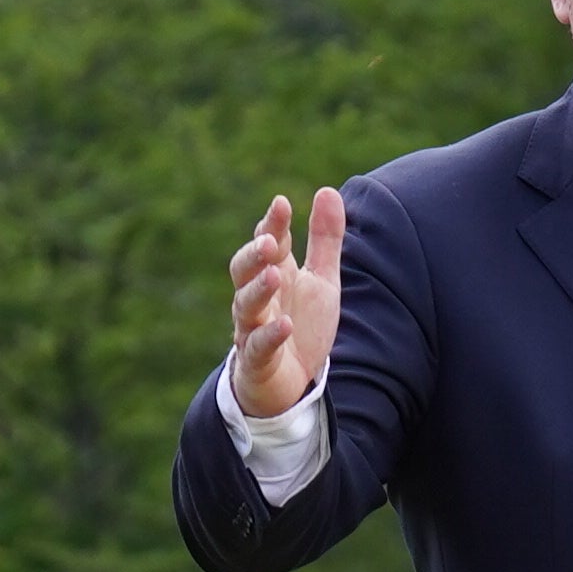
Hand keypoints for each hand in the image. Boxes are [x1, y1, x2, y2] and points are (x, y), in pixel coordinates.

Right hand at [226, 186, 345, 419]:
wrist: (291, 381)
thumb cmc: (302, 324)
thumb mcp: (321, 279)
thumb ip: (324, 239)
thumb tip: (328, 190)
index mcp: (274, 273)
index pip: (268, 242)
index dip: (273, 224)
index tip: (282, 204)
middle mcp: (258, 298)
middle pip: (244, 270)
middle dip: (254, 254)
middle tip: (269, 242)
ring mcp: (253, 328)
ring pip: (246, 305)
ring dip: (258, 290)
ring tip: (274, 275)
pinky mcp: (257, 361)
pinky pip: (258, 346)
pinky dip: (270, 336)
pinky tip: (285, 325)